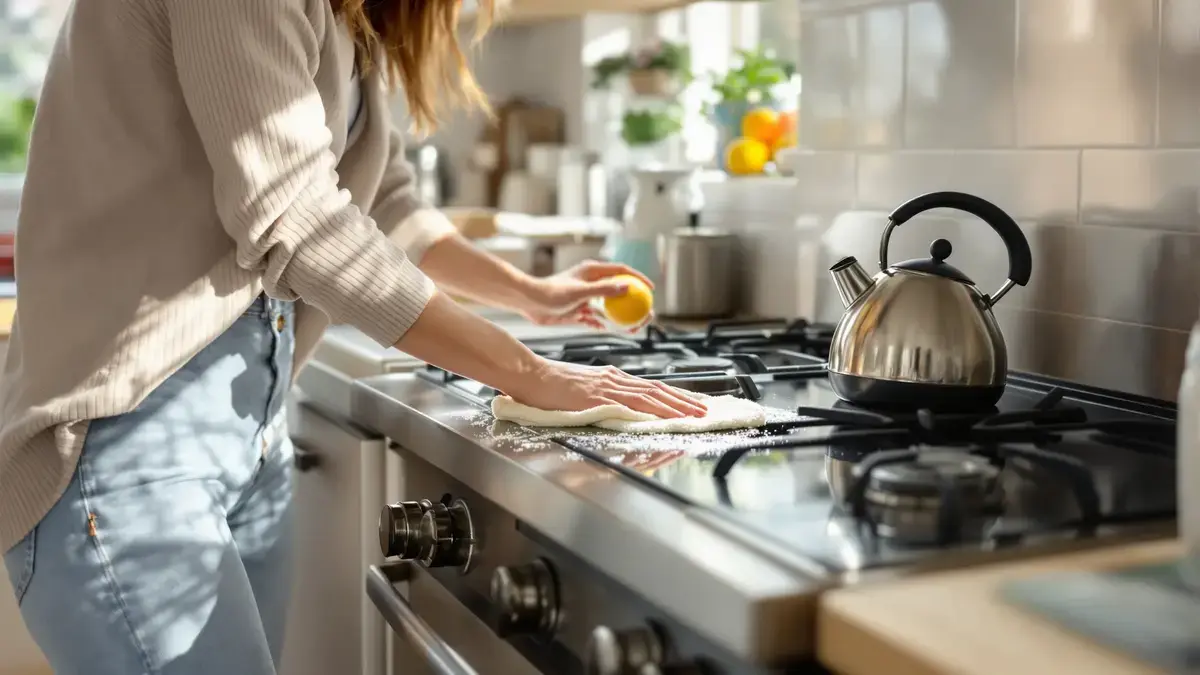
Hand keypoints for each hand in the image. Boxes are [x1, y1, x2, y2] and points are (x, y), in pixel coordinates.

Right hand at [504, 359, 706, 418]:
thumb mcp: (581, 389)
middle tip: (705, 410)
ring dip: (676, 406)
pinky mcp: (599, 397)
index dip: (674, 395)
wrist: (530, 375)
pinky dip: (652, 411)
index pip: (650, 387)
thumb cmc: (548, 384)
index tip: (691, 402)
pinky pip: (632, 405)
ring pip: (651, 396)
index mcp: (611, 378)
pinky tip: (664, 417)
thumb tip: (618, 408)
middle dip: (684, 401)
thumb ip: (601, 397)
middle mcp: (615, 379)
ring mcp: (608, 387)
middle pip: (658, 390)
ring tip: (695, 415)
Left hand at [516, 261, 654, 331]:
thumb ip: (603, 290)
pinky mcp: (578, 312)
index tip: (650, 290)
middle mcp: (591, 284)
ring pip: (610, 309)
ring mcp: (586, 299)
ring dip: (623, 317)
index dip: (639, 279)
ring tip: (637, 326)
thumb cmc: (552, 293)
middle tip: (648, 312)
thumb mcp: (580, 291)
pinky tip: (617, 332)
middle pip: (619, 292)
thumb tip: (627, 287)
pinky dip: (606, 325)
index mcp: (592, 272)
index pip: (621, 272)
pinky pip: (597, 320)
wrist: (529, 303)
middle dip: (635, 302)